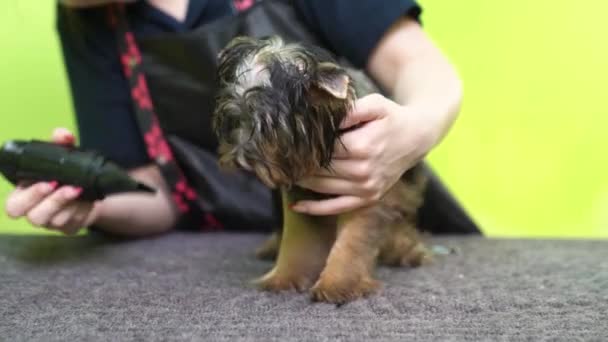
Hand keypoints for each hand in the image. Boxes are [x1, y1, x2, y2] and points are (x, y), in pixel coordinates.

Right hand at [4, 128, 99, 234]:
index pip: (13, 206)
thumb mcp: (60, 155)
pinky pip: (75, 222)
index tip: (48, 182)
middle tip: (67, 186)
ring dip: (70, 204)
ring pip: (56, 221)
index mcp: (24, 196)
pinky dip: (83, 209)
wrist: (86, 188)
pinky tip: (89, 198)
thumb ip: (59, 142)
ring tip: (80, 189)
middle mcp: (35, 212)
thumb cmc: (63, 172)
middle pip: (34, 217)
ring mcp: (53, 223)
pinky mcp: (70, 227)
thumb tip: (63, 134)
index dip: (29, 197)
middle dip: (52, 202)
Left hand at [292, 94, 433, 215]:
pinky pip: (337, 208)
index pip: (321, 149)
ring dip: (301, 182)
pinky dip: (315, 208)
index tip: (283, 143)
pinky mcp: (369, 198)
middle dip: (297, 164)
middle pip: (319, 170)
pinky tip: (296, 205)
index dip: (301, 146)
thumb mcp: (374, 105)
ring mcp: (367, 188)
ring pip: (323, 188)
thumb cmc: (391, 118)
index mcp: (363, 147)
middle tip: (276, 159)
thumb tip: (322, 115)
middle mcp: (364, 171)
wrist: (416, 138)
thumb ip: (349, 110)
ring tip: (283, 173)